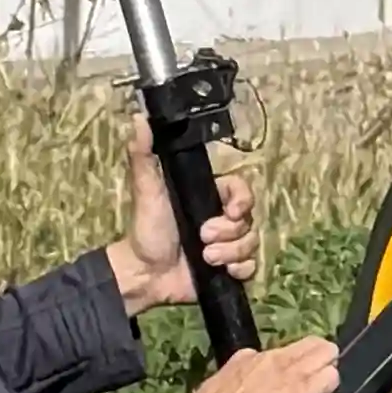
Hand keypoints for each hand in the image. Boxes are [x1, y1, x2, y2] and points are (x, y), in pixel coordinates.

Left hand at [111, 111, 259, 313]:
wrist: (145, 274)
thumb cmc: (146, 229)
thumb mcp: (145, 189)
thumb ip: (143, 155)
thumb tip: (139, 118)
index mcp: (208, 196)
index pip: (241, 189)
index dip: (242, 199)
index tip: (230, 210)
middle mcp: (222, 218)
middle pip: (249, 218)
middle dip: (228, 231)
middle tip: (203, 237)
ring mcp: (228, 244)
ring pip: (252, 242)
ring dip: (230, 252)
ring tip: (207, 258)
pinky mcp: (230, 269)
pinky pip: (251, 266)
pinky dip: (240, 270)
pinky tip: (222, 272)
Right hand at [193, 333, 340, 392]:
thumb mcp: (211, 391)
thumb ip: (228, 383)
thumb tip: (230, 388)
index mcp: (247, 358)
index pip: (278, 354)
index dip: (285, 368)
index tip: (283, 383)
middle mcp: (273, 358)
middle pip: (310, 344)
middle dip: (316, 357)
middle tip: (316, 378)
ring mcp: (293, 371)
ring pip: (326, 352)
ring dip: (327, 368)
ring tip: (325, 387)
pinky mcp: (307, 389)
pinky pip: (331, 377)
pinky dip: (331, 386)